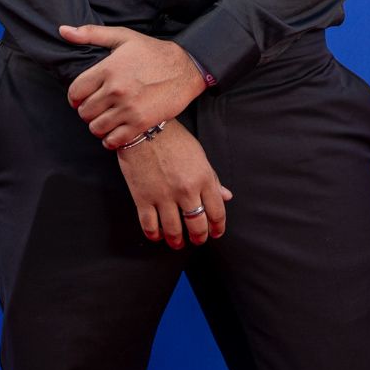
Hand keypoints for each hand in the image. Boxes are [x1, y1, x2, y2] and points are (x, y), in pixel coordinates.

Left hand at [61, 24, 207, 148]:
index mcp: (108, 69)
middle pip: (84, 111)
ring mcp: (128, 108)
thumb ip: (90, 34)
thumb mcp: (122, 37)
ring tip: (105, 118)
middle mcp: (116, 90)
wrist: (185, 69)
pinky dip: (110, 139)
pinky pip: (114, 141)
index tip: (81, 98)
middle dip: (86, 111)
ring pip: (96, 128)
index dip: (74, 97)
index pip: (75, 92)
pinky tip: (115, 130)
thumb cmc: (152, 52)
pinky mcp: (141, 123)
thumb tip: (62, 31)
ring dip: (97, 125)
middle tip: (96, 108)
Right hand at [115, 120, 231, 248]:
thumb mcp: (199, 155)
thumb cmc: (173, 138)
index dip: (217, 227)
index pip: (217, 212)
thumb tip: (226, 197)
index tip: (215, 232)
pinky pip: (150, 226)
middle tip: (197, 240)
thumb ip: (212, 179)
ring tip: (177, 242)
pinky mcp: (143, 198)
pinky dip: (155, 235)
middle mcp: (186, 190)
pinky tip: (157, 235)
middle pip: (197, 226)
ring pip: (174, 231)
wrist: (143, 127)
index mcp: (203, 178)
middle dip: (199, 237)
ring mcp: (164, 196)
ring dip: (177, 241)